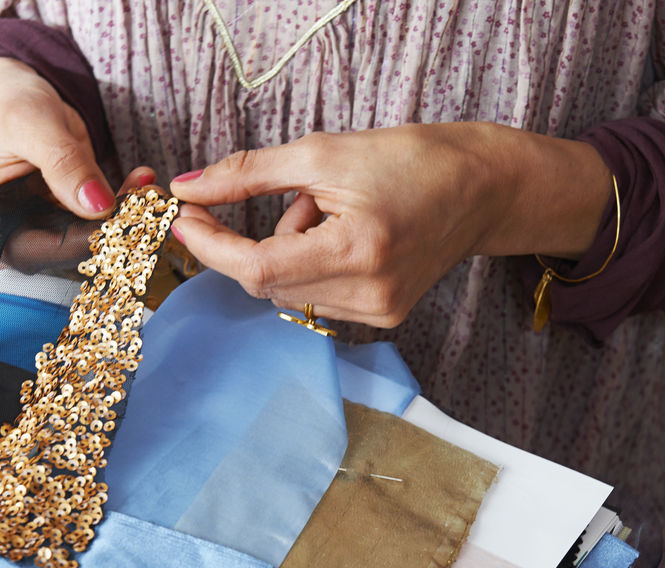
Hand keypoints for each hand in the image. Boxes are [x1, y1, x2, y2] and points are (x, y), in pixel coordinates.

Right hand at [0, 57, 154, 244]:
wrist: (13, 92)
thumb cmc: (5, 104)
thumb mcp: (31, 123)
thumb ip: (63, 164)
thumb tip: (99, 206)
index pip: (26, 250)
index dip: (74, 243)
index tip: (117, 223)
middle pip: (57, 253)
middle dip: (106, 232)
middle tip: (145, 202)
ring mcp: (30, 232)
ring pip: (83, 242)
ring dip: (122, 220)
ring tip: (148, 190)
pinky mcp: (59, 223)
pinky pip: (95, 226)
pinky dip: (122, 206)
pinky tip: (142, 183)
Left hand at [168, 123, 610, 327]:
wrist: (481, 188)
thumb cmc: (410, 161)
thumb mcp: (322, 153)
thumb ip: (249, 174)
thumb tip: (188, 188)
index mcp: (358, 249)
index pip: (258, 268)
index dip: (211, 246)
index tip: (184, 219)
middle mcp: (371, 292)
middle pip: (267, 285)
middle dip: (252, 242)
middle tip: (274, 196)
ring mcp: (379, 312)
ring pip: (288, 293)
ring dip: (286, 253)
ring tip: (328, 212)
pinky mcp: (384, 318)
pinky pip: (315, 298)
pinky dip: (311, 267)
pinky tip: (346, 237)